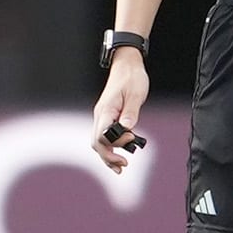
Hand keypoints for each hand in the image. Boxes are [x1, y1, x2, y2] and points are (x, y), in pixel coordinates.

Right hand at [92, 54, 150, 173]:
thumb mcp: (136, 94)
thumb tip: (128, 129)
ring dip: (108, 155)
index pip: (102, 135)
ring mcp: (102, 117)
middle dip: (108, 157)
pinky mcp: (107, 117)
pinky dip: (110, 148)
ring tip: (121, 167)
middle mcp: (100, 115)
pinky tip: (118, 155)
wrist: (127, 65)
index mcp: (106, 110)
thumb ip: (131, 112)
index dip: (115, 143)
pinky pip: (104, 137)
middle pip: (97, 143)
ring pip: (98, 142)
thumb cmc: (132, 78)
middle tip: (124, 165)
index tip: (132, 140)